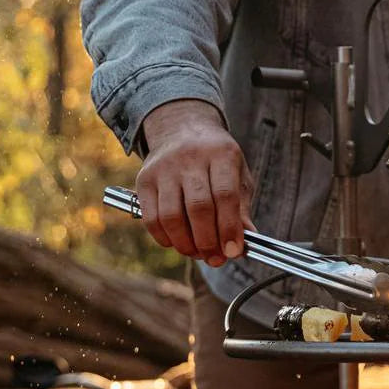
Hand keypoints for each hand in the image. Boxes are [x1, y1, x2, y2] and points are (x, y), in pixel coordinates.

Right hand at [136, 99, 252, 266]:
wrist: (182, 129)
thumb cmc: (217, 161)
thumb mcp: (238, 176)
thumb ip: (242, 208)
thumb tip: (244, 242)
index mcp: (221, 154)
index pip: (225, 195)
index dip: (229, 228)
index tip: (233, 252)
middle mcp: (190, 158)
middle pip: (198, 208)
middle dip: (208, 241)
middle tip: (216, 259)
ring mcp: (164, 168)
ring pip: (172, 216)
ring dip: (186, 244)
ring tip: (198, 254)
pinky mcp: (144, 180)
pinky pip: (151, 218)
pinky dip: (164, 238)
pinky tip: (177, 243)